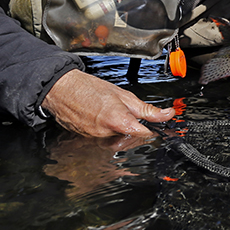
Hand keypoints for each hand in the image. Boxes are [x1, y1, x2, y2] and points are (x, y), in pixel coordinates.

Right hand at [42, 69, 174, 139]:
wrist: (62, 89)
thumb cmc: (90, 88)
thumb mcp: (124, 95)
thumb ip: (147, 109)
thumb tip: (168, 114)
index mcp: (118, 120)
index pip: (144, 135)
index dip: (153, 132)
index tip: (156, 128)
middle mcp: (106, 134)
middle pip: (131, 140)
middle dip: (136, 132)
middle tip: (132, 118)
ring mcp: (95, 138)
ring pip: (117, 141)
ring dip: (122, 132)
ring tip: (115, 115)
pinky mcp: (87, 139)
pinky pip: (104, 140)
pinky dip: (108, 132)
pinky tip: (104, 119)